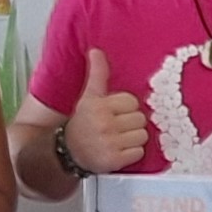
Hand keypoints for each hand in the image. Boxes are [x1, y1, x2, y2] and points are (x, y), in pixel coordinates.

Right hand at [64, 48, 149, 176]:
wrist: (69, 153)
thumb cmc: (82, 123)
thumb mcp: (88, 96)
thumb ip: (97, 74)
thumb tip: (96, 50)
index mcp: (98, 106)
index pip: (132, 102)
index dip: (126, 108)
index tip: (114, 113)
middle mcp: (103, 124)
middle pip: (140, 119)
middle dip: (131, 123)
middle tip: (116, 127)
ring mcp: (109, 143)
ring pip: (142, 136)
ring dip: (134, 139)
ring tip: (118, 139)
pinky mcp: (115, 161)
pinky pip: (139, 152)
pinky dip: (132, 153)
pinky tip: (119, 151)